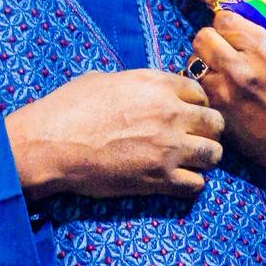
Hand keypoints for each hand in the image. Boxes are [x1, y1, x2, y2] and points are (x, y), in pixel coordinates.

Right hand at [4, 69, 222, 200]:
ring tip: (190, 162)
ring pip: (214, 154)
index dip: (195, 104)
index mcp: (157, 84)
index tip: (186, 114)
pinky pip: (197, 185)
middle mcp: (171, 113)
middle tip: (193, 139)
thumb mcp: (103, 79)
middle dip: (207, 131)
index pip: (200, 93)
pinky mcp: (160, 178)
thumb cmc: (68, 109)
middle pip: (215, 122)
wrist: (50, 144)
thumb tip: (141, 90)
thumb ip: (134, 83)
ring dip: (204, 158)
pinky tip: (177, 181)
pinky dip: (191, 184)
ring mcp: (169, 147)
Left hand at [189, 10, 265, 180]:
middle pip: (202, 39)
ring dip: (206, 67)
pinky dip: (207, 90)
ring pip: (194, 65)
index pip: (223, 20)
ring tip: (222, 76)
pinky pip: (200, 92)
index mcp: (264, 47)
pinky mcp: (219, 115)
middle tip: (223, 53)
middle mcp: (240, 67)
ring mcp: (225, 93)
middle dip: (211, 42)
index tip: (234, 36)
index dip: (227, 26)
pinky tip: (223, 95)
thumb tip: (247, 34)